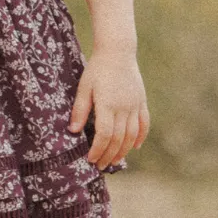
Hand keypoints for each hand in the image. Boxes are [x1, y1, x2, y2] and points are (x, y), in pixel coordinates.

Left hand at [69, 49, 149, 168]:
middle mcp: (124, 107)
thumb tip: (73, 131)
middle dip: (108, 155)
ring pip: (132, 135)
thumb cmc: (97, 69)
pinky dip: (141, 136)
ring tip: (114, 161)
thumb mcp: (84, 88)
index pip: (104, 135)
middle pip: (118, 139)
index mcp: (108, 104)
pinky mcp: (141, 101)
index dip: (98, 149)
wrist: (118, 52)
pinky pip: (144, 123)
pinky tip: (134, 147)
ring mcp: (135, 105)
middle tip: (100, 165)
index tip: (90, 159)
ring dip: (123, 150)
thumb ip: (80, 110)